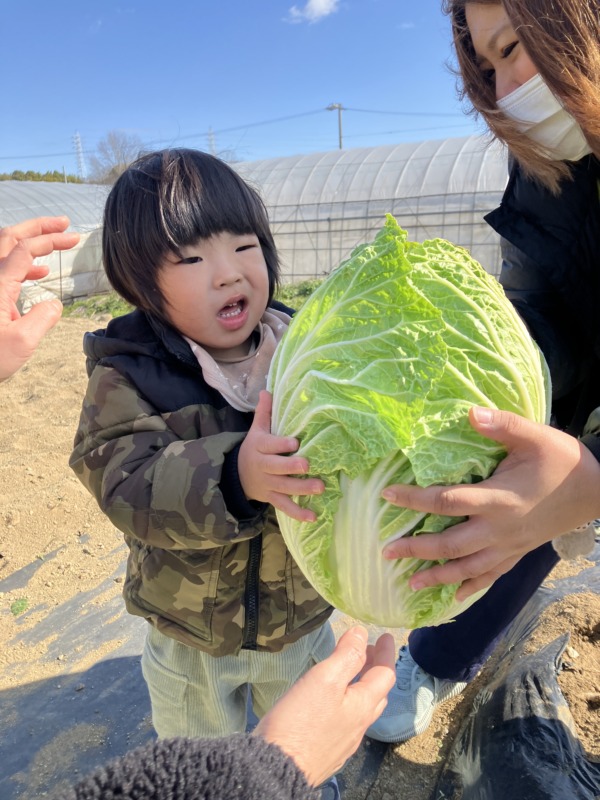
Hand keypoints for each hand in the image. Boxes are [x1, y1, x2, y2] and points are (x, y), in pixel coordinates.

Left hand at [0, 216, 79, 380]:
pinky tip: (39, 274)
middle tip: (63, 223)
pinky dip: (23, 264)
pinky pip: (3, 269)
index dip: (50, 239)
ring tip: (54, 243)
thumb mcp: (23, 342)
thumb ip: (44, 317)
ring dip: (30, 243)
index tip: (73, 237)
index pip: (26, 250)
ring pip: (4, 251)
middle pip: (9, 238)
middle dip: (38, 228)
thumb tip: (55, 304)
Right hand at [239, 390, 323, 521]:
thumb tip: (267, 390)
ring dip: (302, 489)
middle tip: (308, 465)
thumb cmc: (254, 448)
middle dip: (292, 467)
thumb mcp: (256, 430)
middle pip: (277, 468)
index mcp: (259, 447)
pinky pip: (285, 507)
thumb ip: (264, 413)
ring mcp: (268, 484)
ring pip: (284, 488)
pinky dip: (298, 513)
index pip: (270, 445)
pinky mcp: (272, 498)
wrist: (238, 476)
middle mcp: (263, 467)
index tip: (296, 442)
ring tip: (321, 488)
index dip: (281, 444)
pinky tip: (314, 517)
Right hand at [254, 625, 394, 785]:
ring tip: (352, 672)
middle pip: (377, 693)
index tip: (387, 636)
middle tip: (369, 651)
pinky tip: (332, 702)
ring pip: (363, 709)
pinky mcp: (328, 750)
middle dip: (376, 669)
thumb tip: (362, 634)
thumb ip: (346, 656)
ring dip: (363, 686)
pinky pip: (348, 722)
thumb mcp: (324, 679)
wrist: (277, 769)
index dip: (387, 653)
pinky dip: (348, 703)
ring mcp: (344, 741)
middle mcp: (358, 726)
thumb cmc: (301, 721)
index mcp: (362, 706)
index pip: (384, 674)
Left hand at [382, 406, 599, 599]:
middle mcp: (499, 528)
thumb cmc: (563, 460)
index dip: (414, 499)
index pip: (447, 501)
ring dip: (438, 576)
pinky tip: (454, 596)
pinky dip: (471, 586)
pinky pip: (492, 576)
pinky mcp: (518, 553)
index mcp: (498, 498)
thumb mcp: (534, 436)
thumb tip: (470, 412)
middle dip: (417, 550)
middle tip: (386, 552)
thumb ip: (501, 425)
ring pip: (468, 567)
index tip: (387, 495)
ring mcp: (509, 545)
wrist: (597, 490)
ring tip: (411, 584)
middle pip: (450, 544)